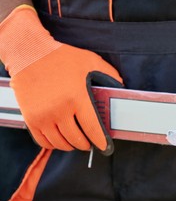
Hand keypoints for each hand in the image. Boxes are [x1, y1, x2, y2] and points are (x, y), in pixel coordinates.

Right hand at [0, 5, 122, 154]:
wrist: (30, 53)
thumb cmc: (62, 57)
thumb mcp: (91, 61)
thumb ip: (109, 74)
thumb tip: (121, 86)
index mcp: (77, 98)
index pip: (92, 129)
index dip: (101, 141)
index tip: (105, 147)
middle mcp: (59, 110)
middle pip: (76, 139)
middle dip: (86, 144)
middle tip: (90, 142)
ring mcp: (43, 116)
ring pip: (60, 143)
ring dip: (71, 146)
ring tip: (76, 141)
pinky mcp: (30, 118)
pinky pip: (43, 141)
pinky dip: (53, 144)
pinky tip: (60, 140)